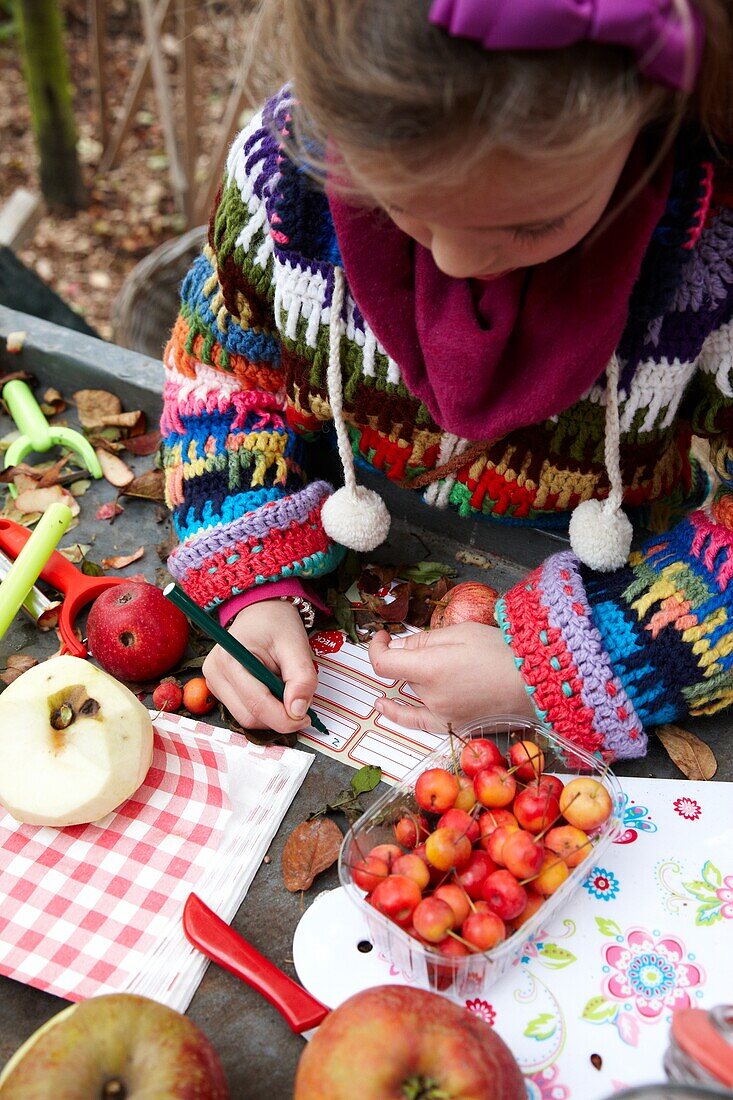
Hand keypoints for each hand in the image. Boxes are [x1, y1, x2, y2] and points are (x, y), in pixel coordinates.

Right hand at [202, 600, 315, 733]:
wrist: (262, 611)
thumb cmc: (277, 623)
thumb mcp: (296, 645)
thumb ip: (302, 678)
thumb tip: (298, 712)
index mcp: (230, 659)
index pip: (257, 704)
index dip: (284, 719)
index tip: (306, 718)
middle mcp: (215, 674)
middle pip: (249, 717)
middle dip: (279, 717)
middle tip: (300, 701)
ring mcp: (214, 683)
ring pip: (247, 718)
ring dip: (272, 713)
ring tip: (285, 688)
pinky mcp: (220, 690)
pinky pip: (244, 711)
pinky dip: (265, 709)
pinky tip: (273, 689)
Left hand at [368, 623, 533, 732]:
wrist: (536, 680)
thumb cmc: (502, 651)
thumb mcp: (460, 632)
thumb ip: (423, 640)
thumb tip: (397, 646)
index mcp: (430, 669)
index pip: (384, 663)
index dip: (377, 648)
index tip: (382, 637)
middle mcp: (432, 697)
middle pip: (406, 677)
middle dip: (411, 659)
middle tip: (437, 645)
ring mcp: (443, 715)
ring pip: (416, 694)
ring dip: (414, 680)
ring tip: (406, 673)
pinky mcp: (455, 726)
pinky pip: (418, 722)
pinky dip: (398, 714)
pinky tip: (384, 707)